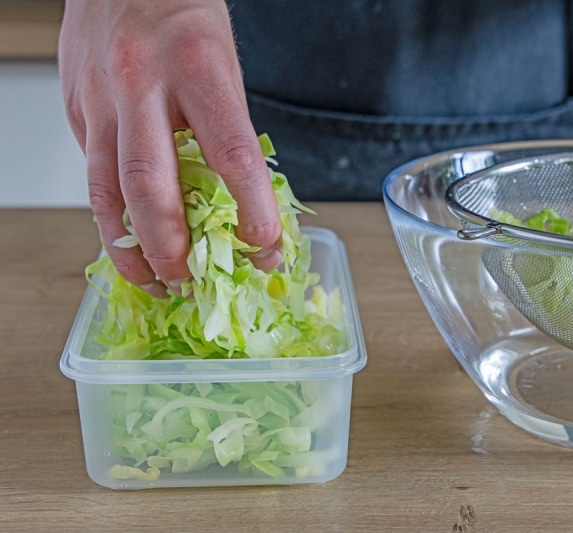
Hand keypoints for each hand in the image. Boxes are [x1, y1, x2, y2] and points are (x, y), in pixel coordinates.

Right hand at [59, 0, 282, 296]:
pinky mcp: (76, 109)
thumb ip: (229, 132)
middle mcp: (142, 84)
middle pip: (152, 186)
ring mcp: (101, 98)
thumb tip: (242, 206)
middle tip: (190, 281)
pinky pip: (93, 173)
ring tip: (153, 281)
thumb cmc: (182, 16)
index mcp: (198, 69)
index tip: (265, 249)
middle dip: (171, 248)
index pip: (233, 156)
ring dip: (130, 249)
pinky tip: (129, 236)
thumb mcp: (225, 66)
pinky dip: (112, 214)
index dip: (252, 212)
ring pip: (106, 192)